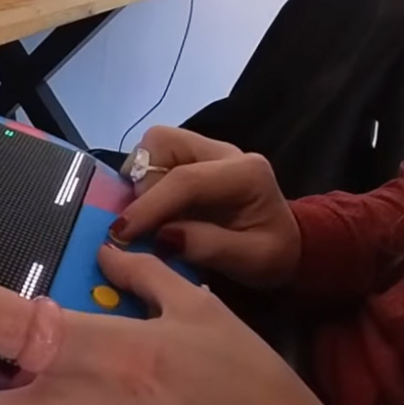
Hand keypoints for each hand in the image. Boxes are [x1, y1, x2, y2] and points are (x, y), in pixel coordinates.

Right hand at [116, 126, 301, 288]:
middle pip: (161, 143)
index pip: (185, 180)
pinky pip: (151, 156)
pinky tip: (154, 209)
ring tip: (152, 217)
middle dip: (142, 187)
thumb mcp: (252, 261)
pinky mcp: (187, 155)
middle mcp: (222, 151)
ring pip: (152, 145)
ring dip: (140, 181)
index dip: (149, 207)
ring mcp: (202, 148)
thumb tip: (163, 236)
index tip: (121, 235)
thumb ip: (209, 248)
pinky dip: (142, 181)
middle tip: (145, 226)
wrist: (282, 241)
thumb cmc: (271, 253)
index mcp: (246, 173)